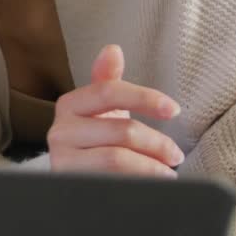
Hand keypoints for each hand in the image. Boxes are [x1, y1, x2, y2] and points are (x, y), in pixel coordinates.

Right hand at [48, 45, 184, 177]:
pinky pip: (113, 182)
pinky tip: (151, 185)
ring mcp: (63, 160)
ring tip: (167, 172)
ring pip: (118, 158)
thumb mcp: (101, 110)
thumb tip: (113, 49)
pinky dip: (139, 183)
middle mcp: (60, 131)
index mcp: (70, 105)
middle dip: (158, 143)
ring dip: (152, 166)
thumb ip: (106, 80)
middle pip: (121, 130)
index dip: (145, 97)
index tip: (174, 110)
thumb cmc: (95, 141)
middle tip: (175, 155)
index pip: (109, 92)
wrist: (75, 182)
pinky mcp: (71, 185)